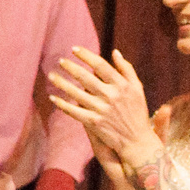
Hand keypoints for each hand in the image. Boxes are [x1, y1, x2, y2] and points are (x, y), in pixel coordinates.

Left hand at [48, 48, 160, 168]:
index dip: (86, 56)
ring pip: (76, 93)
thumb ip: (127, 69)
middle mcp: (111, 96)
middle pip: (85, 77)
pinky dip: (62, 104)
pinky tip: (53, 97)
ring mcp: (102, 110)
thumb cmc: (137, 111)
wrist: (137, 140)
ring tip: (51, 75)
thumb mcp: (137, 89)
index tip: (74, 49)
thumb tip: (115, 52)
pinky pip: (73, 111)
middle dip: (70, 67)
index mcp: (122, 86)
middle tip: (60, 60)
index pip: (101, 66)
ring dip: (61, 83)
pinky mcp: (94, 122)